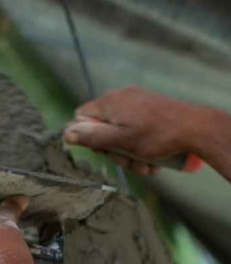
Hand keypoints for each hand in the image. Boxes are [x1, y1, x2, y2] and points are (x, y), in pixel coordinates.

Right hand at [64, 86, 204, 174]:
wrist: (197, 128)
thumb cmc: (156, 136)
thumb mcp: (119, 141)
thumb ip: (91, 138)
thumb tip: (66, 134)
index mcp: (110, 102)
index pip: (82, 116)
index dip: (87, 136)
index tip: (102, 149)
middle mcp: (122, 97)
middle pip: (103, 127)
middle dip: (113, 149)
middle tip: (127, 161)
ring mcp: (138, 102)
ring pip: (121, 132)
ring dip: (130, 153)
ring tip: (145, 166)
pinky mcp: (152, 108)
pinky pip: (137, 129)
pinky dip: (142, 146)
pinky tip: (153, 160)